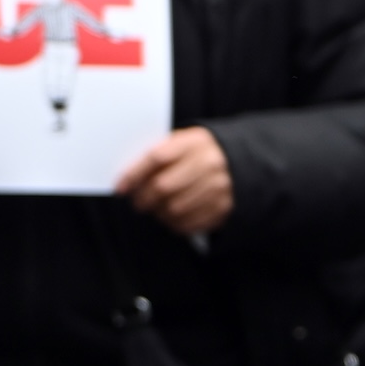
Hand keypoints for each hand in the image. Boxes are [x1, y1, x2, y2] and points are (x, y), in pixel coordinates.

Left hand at [115, 126, 233, 236]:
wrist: (243, 161)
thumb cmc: (202, 153)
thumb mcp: (185, 142)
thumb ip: (160, 155)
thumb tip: (129, 179)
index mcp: (196, 142)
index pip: (157, 157)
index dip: (134, 174)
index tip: (121, 186)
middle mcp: (210, 163)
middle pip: (163, 186)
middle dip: (144, 198)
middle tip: (139, 202)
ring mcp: (219, 187)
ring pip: (174, 208)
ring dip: (159, 212)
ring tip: (158, 208)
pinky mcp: (223, 208)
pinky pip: (189, 223)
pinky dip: (175, 224)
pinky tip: (173, 216)